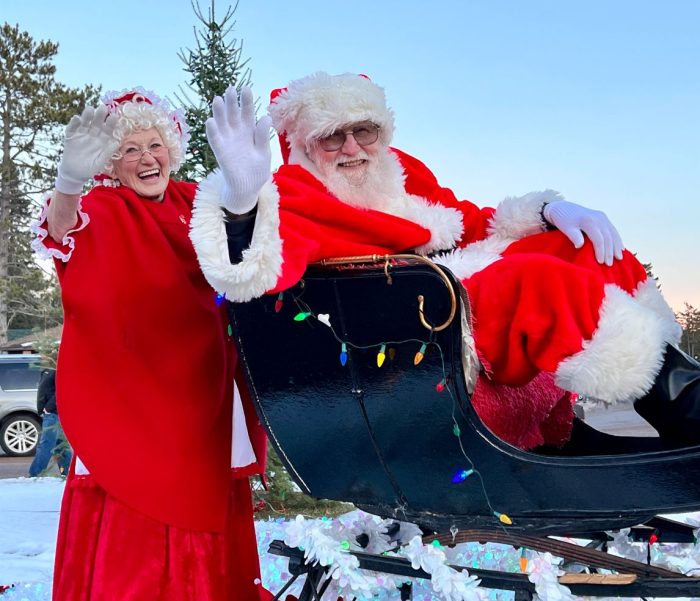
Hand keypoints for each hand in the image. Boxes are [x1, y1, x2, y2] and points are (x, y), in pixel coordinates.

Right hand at [55, 105, 118, 194]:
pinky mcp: (71, 136)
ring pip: (85, 123)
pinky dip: (74, 123)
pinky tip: (77, 119)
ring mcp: (81, 134)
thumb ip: (108, 151)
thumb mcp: (101, 160)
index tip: (115, 116)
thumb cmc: (92, 167)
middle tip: (103, 108)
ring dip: (87, 116)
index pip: (108, 129)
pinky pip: (72, 128)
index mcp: (103, 139)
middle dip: (100, 115)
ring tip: (90, 109)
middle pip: (97, 122)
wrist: (76, 173)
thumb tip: (117, 141)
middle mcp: (93, 134)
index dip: (111, 123)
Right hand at [206, 86, 271, 213]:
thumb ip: (263, 137)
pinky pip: (215, 140)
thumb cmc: (257, 169)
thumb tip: (266, 118)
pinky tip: (211, 121)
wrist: (248, 187)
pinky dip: (213, 131)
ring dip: (219, 112)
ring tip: (217, 99)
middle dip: (232, 102)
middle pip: (233, 114)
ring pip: (222, 123)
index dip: (247, 101)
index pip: (248, 113)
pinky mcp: (220, 152)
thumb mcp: (264, 153)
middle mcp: (237, 133)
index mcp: (250, 131)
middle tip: (230, 89)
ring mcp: (227, 141)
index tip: (246, 88)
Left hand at [543, 200, 623, 265]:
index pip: (598, 239)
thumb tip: (580, 245)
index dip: (601, 251)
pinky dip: (617, 239)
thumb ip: (573, 236)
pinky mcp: (603, 216)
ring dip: (616, 246)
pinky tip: (620, 248)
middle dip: (610, 251)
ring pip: (613, 233)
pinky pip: (612, 229)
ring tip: (619, 258)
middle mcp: (598, 217)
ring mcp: (602, 216)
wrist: (562, 207)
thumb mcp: (565, 228)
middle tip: (610, 264)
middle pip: (607, 237)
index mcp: (589, 221)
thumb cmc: (562, 220)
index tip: (600, 262)